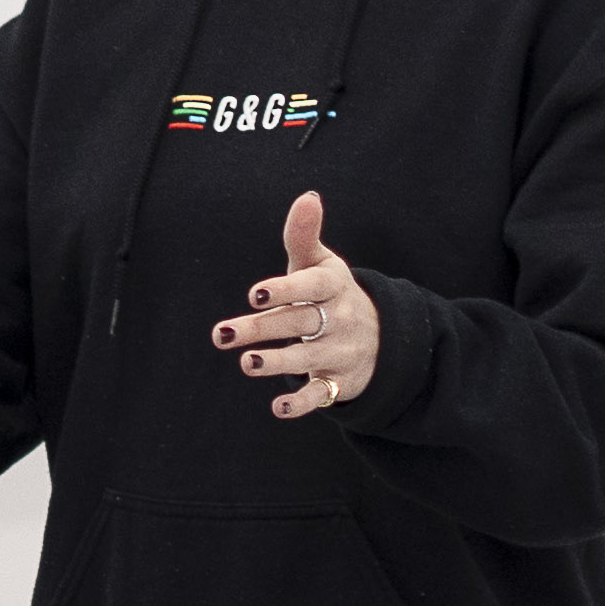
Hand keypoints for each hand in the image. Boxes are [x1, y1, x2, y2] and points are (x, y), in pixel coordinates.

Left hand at [218, 190, 376, 415]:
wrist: (381, 337)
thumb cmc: (331, 294)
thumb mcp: (321, 264)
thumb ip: (304, 235)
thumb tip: (308, 197)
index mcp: (333, 287)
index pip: (310, 286)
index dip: (284, 290)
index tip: (254, 294)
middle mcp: (338, 319)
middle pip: (297, 323)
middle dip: (261, 329)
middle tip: (222, 334)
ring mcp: (339, 352)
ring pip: (307, 358)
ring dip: (277, 362)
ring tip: (247, 363)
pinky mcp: (338, 382)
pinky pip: (320, 395)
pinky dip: (300, 403)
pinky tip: (277, 408)